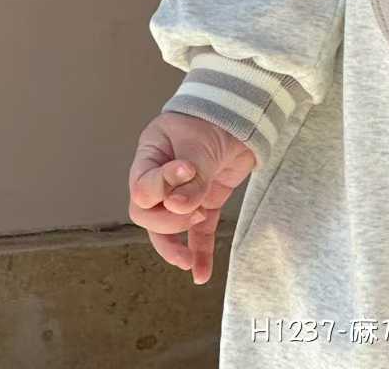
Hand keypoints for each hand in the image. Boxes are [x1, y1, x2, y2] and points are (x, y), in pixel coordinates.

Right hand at [128, 110, 256, 284]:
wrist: (246, 113)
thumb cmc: (215, 117)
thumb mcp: (200, 142)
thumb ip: (192, 175)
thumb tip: (177, 207)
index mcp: (151, 156)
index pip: (142, 187)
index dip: (161, 187)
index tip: (189, 171)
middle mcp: (161, 178)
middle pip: (148, 215)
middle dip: (170, 220)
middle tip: (195, 208)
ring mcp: (182, 193)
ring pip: (167, 229)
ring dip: (177, 242)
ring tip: (191, 248)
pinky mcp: (204, 203)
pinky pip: (196, 234)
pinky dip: (199, 253)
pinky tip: (200, 274)